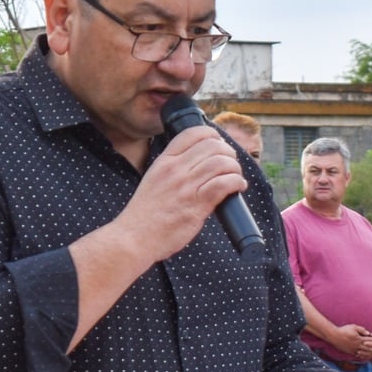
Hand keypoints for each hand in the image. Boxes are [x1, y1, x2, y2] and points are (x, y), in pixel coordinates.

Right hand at [118, 128, 246, 263]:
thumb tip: (199, 167)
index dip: (212, 135)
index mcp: (163, 162)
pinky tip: (238, 187)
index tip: (218, 145)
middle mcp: (175, 170)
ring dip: (235, 168)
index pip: (192, 133)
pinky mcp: (196, 205)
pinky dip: (236, 182)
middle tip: (230, 164)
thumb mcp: (153, 181)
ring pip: (221, 162)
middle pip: (212, 145)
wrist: (134, 238)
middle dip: (228, 152)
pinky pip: (224, 184)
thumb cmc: (144, 215)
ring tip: (235, 176)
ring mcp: (185, 187)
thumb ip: (173, 171)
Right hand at [329, 324, 371, 357]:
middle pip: (368, 347)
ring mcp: (353, 349)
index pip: (369, 339)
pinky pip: (357, 354)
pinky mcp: (349, 352)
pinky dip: (362, 355)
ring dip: (369, 353)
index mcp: (359, 339)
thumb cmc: (344, 330)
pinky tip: (364, 356)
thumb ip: (362, 330)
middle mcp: (357, 345)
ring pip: (363, 352)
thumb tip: (368, 333)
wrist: (334, 336)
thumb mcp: (353, 327)